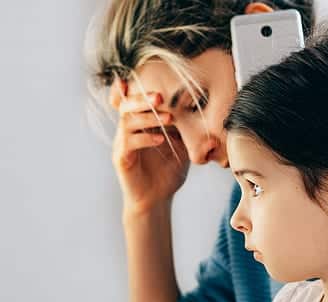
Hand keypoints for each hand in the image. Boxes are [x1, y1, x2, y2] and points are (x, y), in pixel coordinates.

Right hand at [110, 78, 189, 217]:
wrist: (156, 200)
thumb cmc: (167, 173)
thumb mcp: (181, 145)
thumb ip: (186, 128)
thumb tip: (205, 111)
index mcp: (139, 124)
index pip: (132, 101)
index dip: (131, 88)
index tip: (140, 76)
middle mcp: (127, 131)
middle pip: (125, 106)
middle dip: (142, 99)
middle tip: (160, 97)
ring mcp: (122, 145)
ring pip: (127, 122)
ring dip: (148, 118)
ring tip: (168, 118)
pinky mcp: (122, 159)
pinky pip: (129, 144)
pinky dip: (145, 139)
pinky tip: (160, 139)